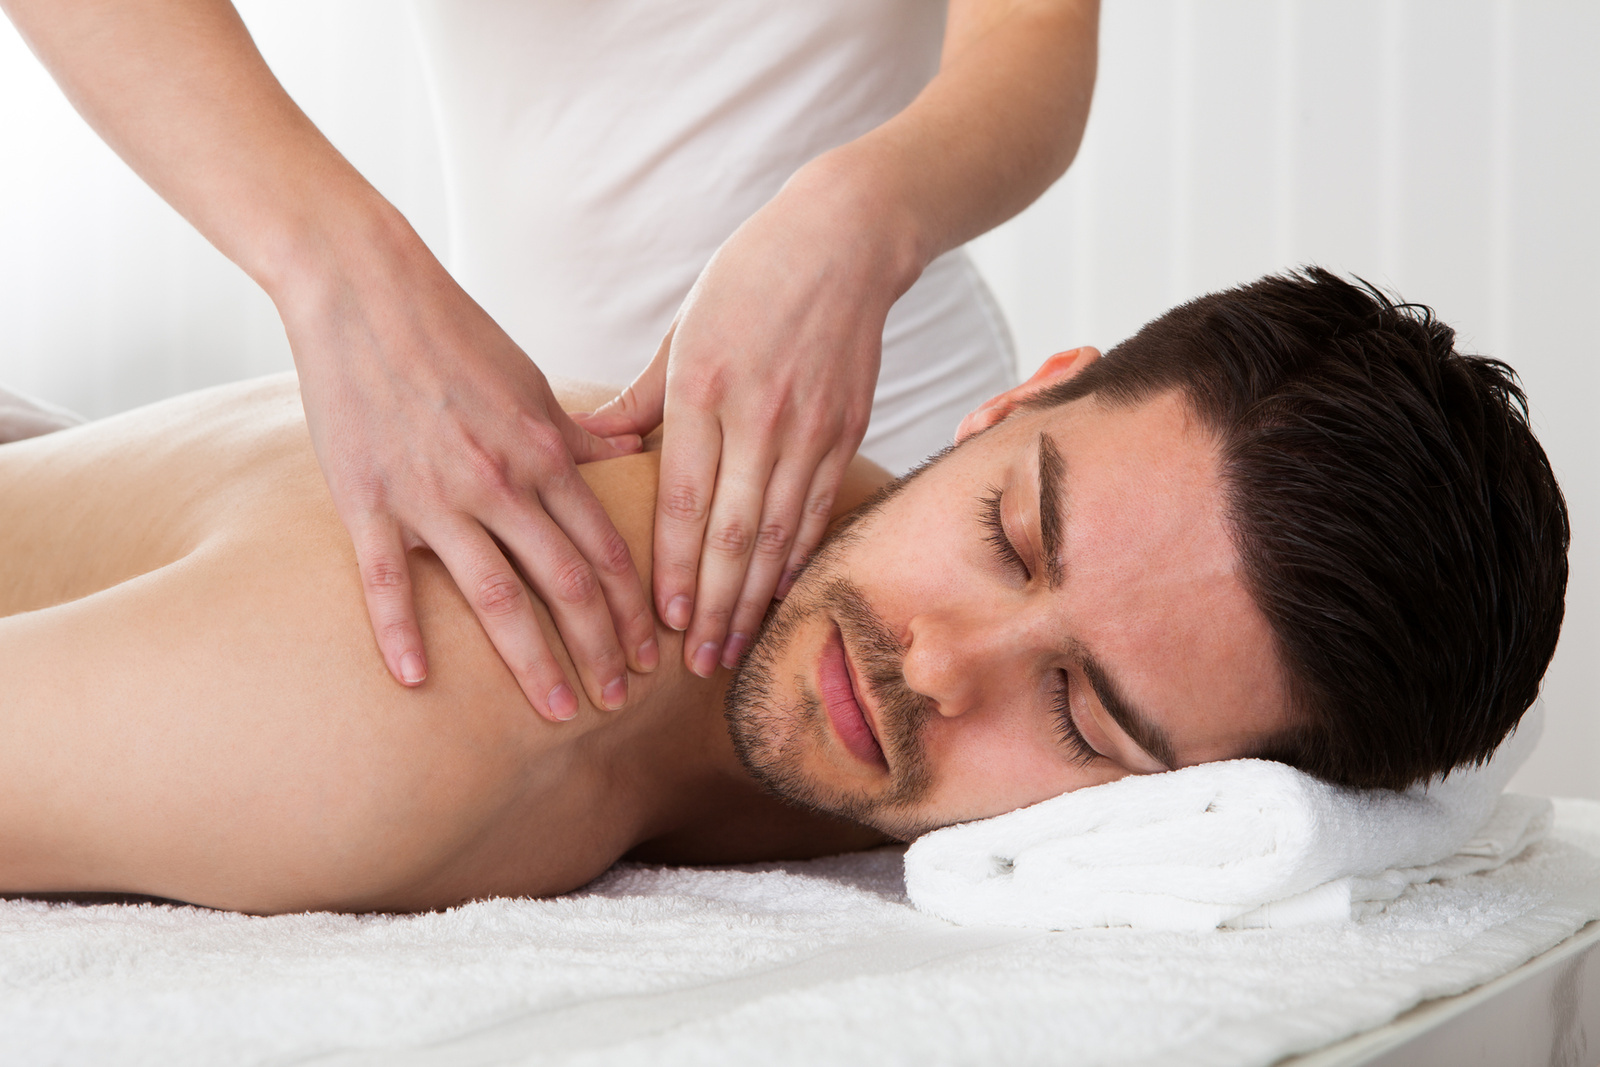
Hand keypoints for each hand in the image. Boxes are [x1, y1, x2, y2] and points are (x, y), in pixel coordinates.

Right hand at [283, 233, 658, 719]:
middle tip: (622, 700)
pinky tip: (417, 683)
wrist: (361, 288)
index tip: (656, 654)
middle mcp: (498, 481)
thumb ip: (580, 433)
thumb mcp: (530, 381)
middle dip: (602, 648)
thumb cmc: (452, 333)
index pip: (606, 548)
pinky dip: (400, 633)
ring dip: (534, 660)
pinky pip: (385, 581)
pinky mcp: (367, 499)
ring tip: (560, 710)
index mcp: (543, 452)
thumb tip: (634, 455)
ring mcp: (431, 495)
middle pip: (565, 583)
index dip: (635, 608)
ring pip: (494, 596)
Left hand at [579, 168, 918, 676]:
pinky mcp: (848, 431)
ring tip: (733, 649)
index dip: (672, 568)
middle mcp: (760, 416)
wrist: (846, 240)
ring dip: (755, 599)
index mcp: (704, 388)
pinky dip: (799, 560)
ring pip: (779, 533)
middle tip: (694, 662)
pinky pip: (819, 510)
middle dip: (712, 605)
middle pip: (733, 532)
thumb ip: (640, 398)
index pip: (683, 499)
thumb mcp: (682, 329)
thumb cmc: (749, 278)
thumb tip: (592, 448)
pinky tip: (782, 598)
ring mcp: (810, 428)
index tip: (661, 621)